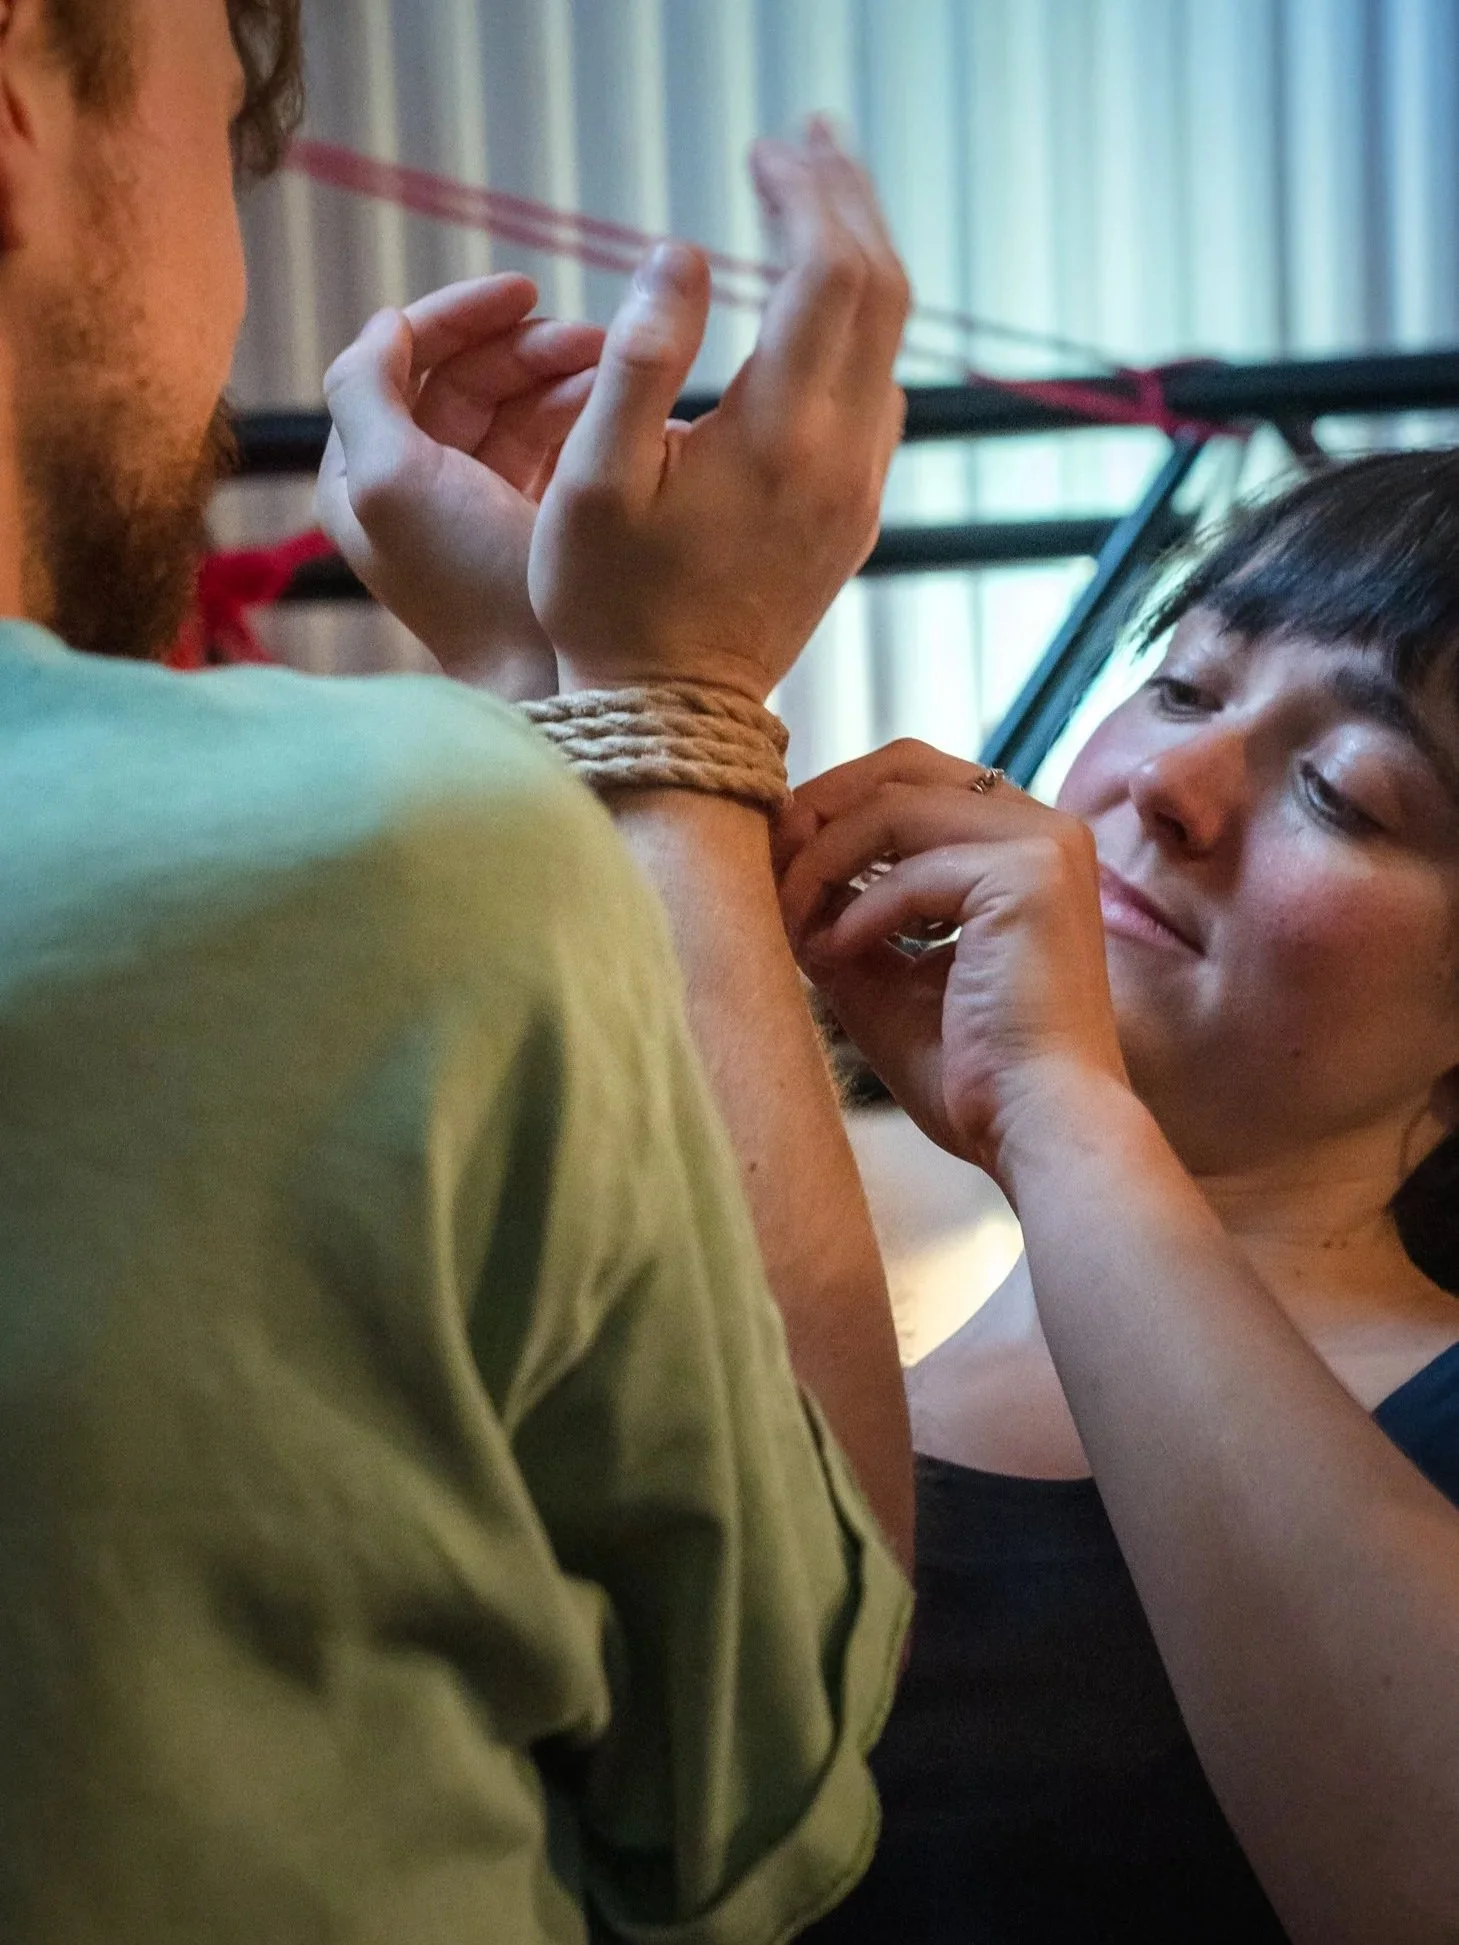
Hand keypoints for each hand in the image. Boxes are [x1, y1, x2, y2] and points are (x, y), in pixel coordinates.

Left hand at [316, 276, 603, 698]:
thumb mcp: (389, 479)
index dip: (457, 315)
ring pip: (511, 405)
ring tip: (615, 369)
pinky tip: (618, 406)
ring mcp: (472, 504)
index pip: (398, 360)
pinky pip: (548, 443)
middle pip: (461, 377)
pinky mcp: (524, 523)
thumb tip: (382, 324)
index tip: (524, 292)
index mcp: (363, 473)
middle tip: (593, 336)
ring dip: (561, 374)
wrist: (546, 679)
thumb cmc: (470, 584)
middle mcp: (410, 484)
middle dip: (525, 345)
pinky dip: (579, 414)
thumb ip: (364, 390)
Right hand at [529, 120, 910, 703]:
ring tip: (816, 197)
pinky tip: (822, 306)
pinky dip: (860, 323)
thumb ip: (638, 359)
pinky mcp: (853, 514)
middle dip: (847, 199)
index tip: (760, 150)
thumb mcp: (593, 484)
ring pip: (889, 339)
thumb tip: (683, 253)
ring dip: (860, 256)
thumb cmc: (611, 607)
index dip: (801, 194)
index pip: (826, 272)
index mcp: (779, 437)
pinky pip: (878, 390)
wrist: (674, 715)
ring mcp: (857, 487)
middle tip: (806, 138)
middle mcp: (841, 456)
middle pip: (879, 289)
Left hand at [775, 741, 1129, 1184]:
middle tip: (763, 858)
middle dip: (820, 807)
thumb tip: (778, 876)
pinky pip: (908, 870)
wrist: (1038, 1135)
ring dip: (821, 860)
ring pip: (892, 806)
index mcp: (1021, 851)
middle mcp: (1044, 831)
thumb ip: (844, 920)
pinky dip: (858, 911)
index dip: (832, 808)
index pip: (912, 784)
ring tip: (789, 919)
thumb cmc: (974, 1080)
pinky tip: (834, 954)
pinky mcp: (1030, 876)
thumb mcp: (885, 982)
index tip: (772, 858)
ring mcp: (1044, 846)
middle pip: (903, 766)